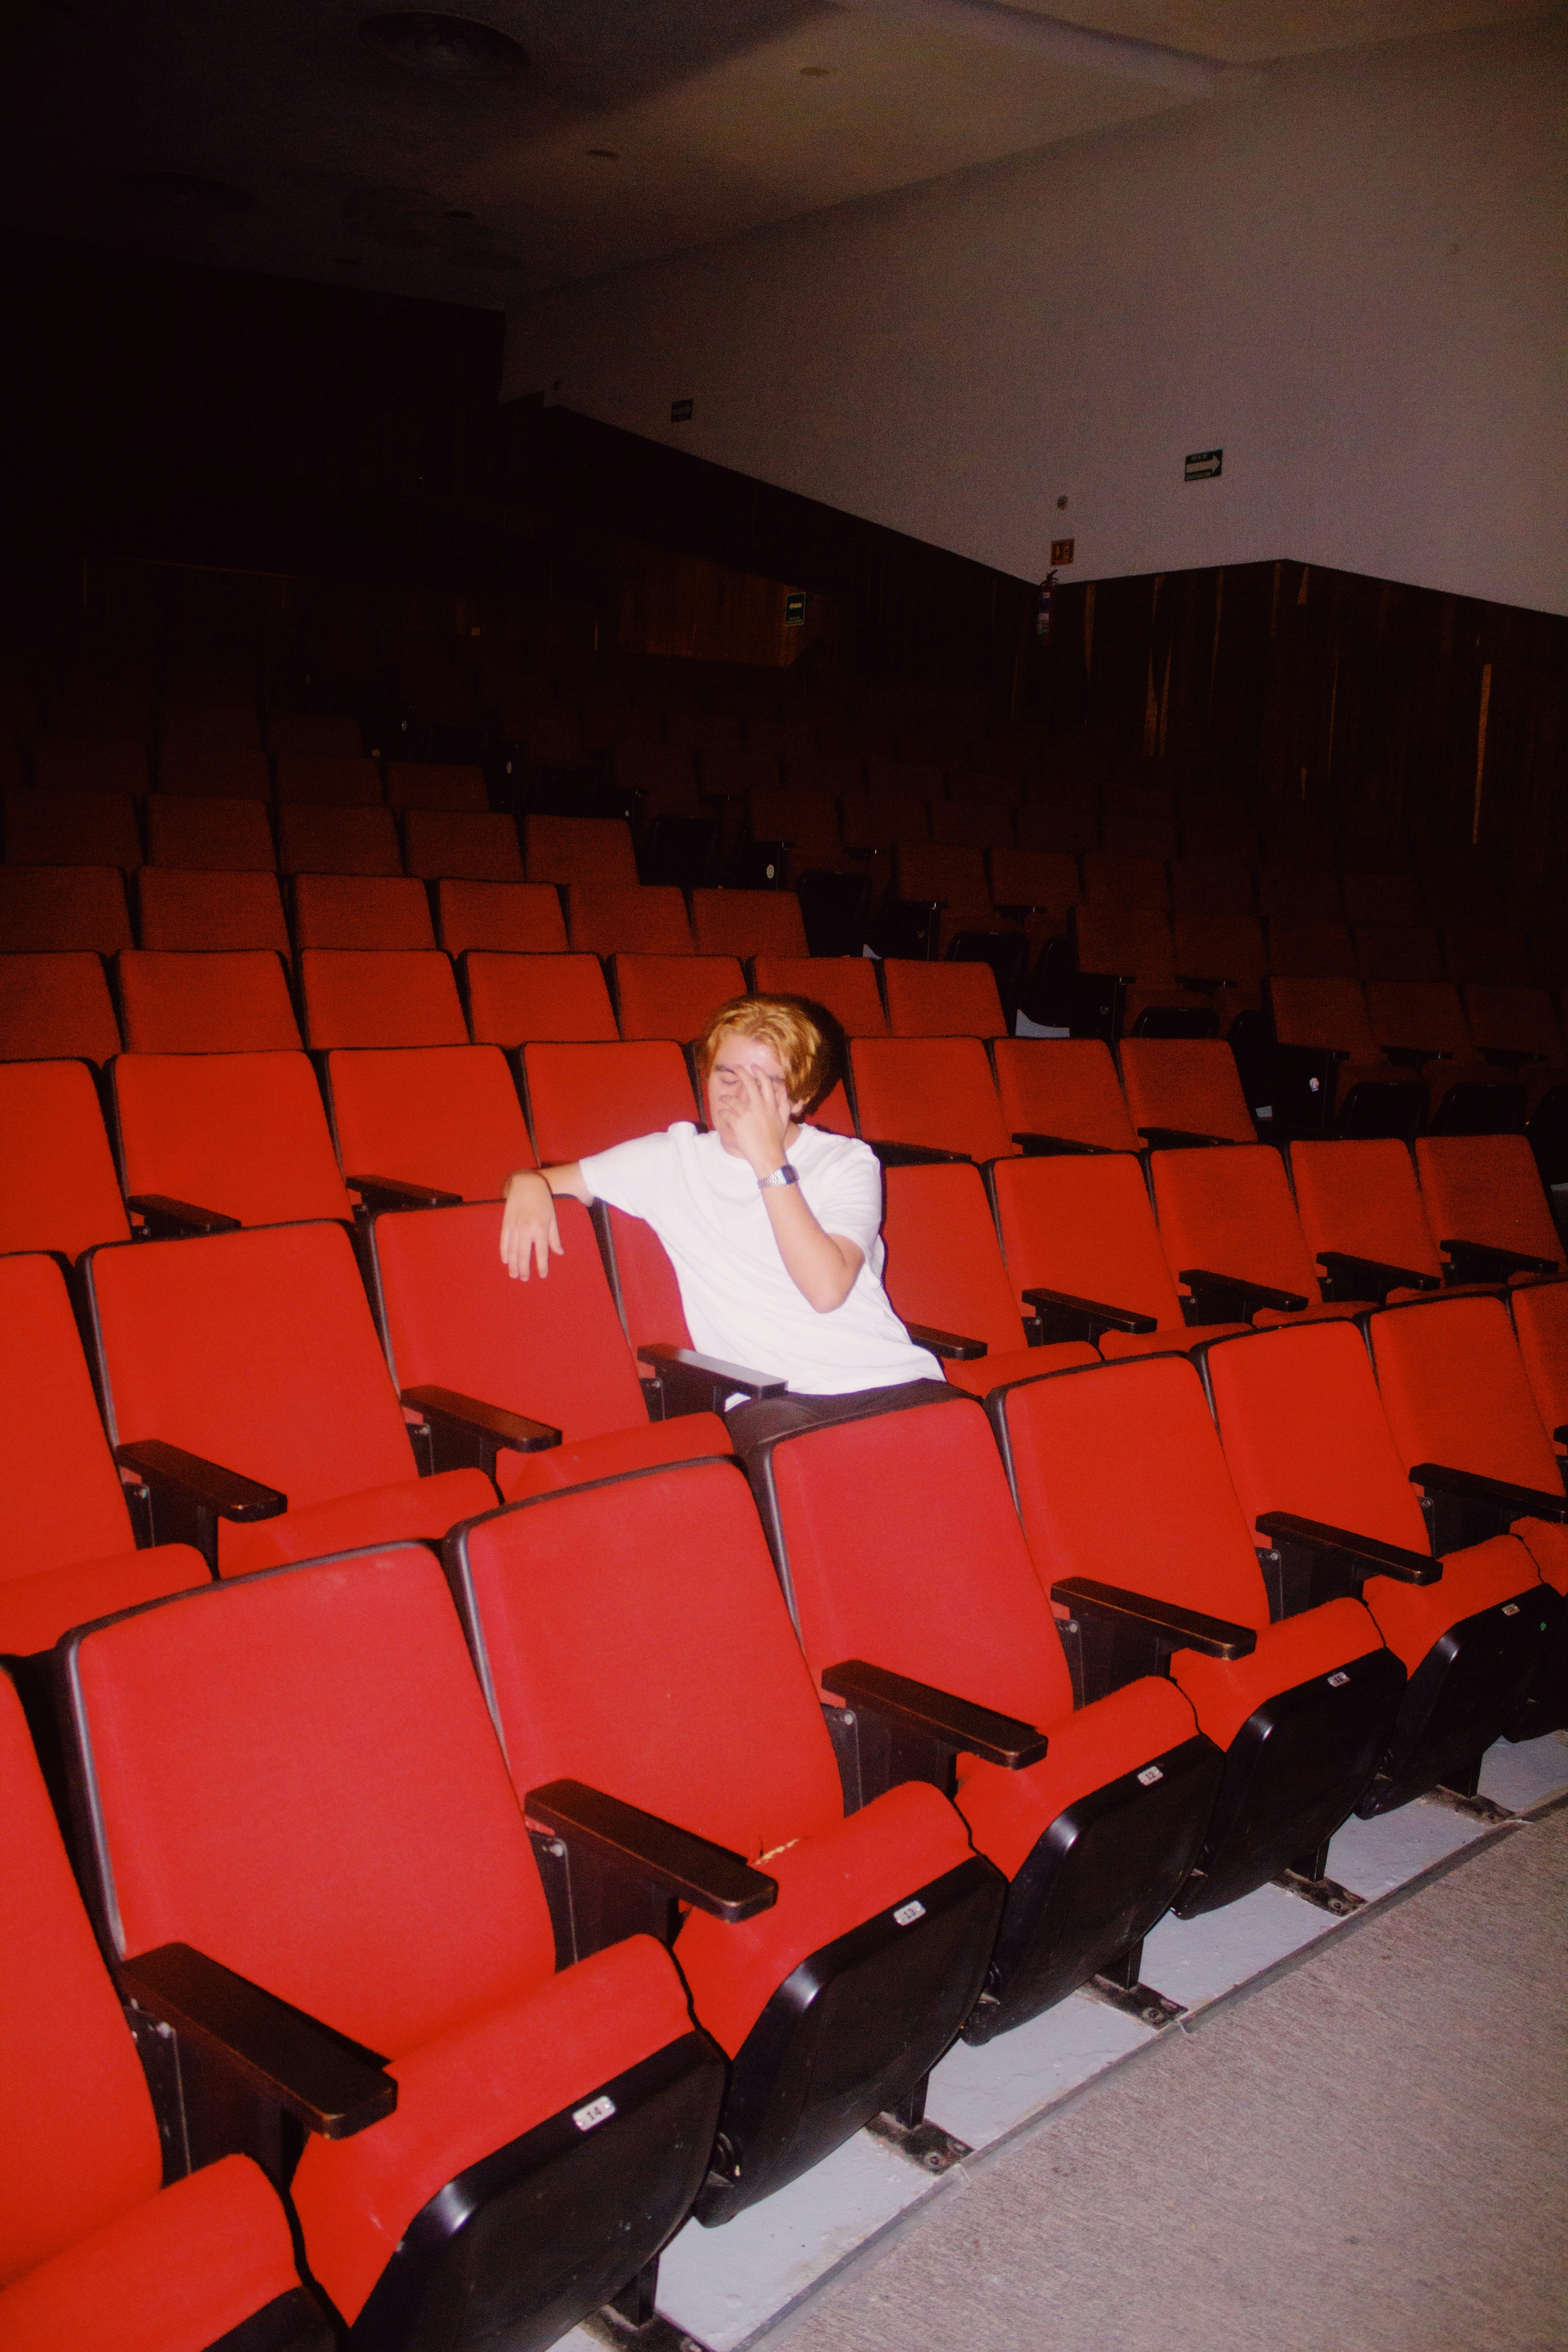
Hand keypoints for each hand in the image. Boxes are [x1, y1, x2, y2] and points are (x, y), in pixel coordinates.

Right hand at [500, 1169, 562, 1279]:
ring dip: (513, 1264)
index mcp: (541, 1227)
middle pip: (524, 1254)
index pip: (541, 1251)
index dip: (542, 1265)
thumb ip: (554, 1237)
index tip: (542, 1275)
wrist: (526, 1183)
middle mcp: (527, 1229)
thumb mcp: (552, 1217)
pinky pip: (504, 1240)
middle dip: (524, 1268)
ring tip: (514, 1275)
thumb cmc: (543, 1200)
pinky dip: (504, 1252)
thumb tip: (559, 1252)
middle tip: (524, 1279)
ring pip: (512, 1250)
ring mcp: (514, 1226)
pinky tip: (505, 1260)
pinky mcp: (506, 1222)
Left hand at [710, 1061, 792, 1176]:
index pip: (766, 1083)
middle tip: (734, 1067)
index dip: (759, 1072)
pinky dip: (723, 1114)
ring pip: (732, 1099)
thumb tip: (785, 1095)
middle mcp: (759, 1106)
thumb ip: (784, 1106)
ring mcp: (748, 1114)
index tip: (753, 1067)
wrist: (768, 1156)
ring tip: (723, 1099)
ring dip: (725, 1098)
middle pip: (749, 1083)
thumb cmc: (776, 1141)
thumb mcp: (784, 1122)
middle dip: (740, 1072)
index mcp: (771, 1105)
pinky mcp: (738, 1123)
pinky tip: (722, 1115)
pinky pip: (726, 1114)